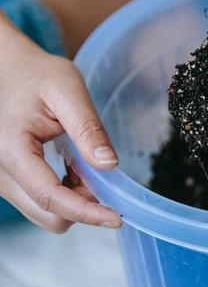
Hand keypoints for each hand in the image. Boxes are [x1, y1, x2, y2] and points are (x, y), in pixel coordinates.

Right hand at [0, 15, 120, 231]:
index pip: (51, 197)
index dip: (87, 212)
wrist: (9, 69)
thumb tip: (109, 164)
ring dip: (74, 201)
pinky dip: (64, 194)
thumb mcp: (69, 90)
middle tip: (106, 180)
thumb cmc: (37, 75)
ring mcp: (1, 178)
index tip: (118, 217)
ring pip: (44, 213)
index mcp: (11, 150)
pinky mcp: (9, 179)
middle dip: (84, 207)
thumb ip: (88, 128)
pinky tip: (75, 169)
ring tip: (88, 167)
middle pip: (47, 215)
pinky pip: (40, 201)